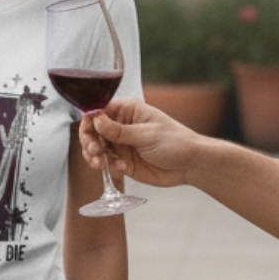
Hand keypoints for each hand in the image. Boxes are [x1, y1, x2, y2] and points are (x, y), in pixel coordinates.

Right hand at [78, 99, 201, 187]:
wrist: (190, 164)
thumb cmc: (174, 142)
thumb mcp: (146, 134)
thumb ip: (119, 130)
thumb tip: (95, 119)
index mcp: (127, 111)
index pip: (99, 111)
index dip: (90, 122)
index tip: (88, 133)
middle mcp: (121, 126)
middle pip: (94, 131)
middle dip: (90, 142)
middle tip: (94, 152)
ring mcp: (122, 144)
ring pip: (98, 149)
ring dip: (96, 157)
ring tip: (100, 164)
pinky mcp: (124, 161)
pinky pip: (108, 163)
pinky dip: (109, 167)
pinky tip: (122, 168)